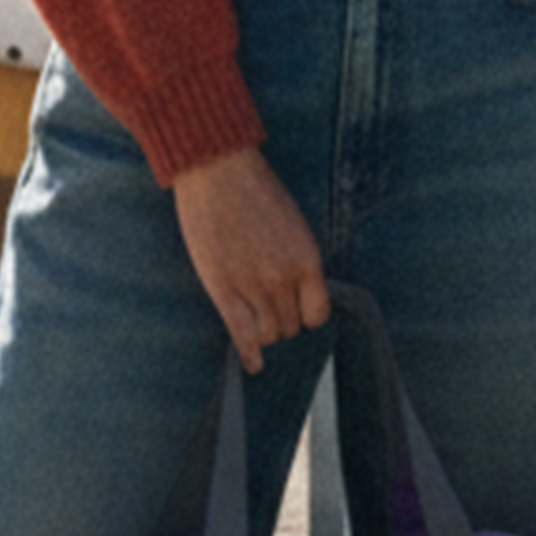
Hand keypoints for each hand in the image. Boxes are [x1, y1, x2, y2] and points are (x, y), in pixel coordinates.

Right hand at [171, 147, 331, 372]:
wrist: (217, 170)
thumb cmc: (255, 190)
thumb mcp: (291, 224)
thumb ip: (296, 259)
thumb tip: (297, 290)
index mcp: (306, 259)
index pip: (318, 314)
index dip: (308, 316)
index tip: (299, 311)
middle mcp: (282, 277)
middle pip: (291, 326)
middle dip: (284, 322)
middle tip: (272, 312)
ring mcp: (251, 285)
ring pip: (268, 334)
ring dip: (264, 332)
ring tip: (257, 323)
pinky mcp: (222, 288)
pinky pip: (241, 334)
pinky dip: (249, 353)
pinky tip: (253, 365)